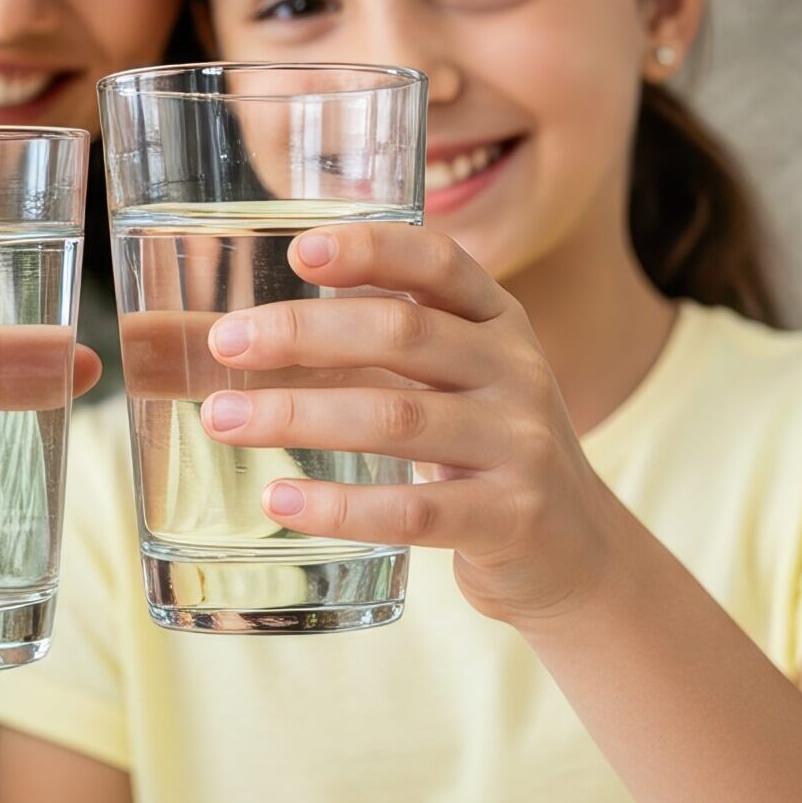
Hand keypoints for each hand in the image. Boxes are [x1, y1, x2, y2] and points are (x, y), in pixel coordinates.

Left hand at [197, 222, 630, 629]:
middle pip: (403, 333)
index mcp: (500, 319)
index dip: (370, 249)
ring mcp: (519, 446)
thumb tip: (237, 330)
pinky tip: (279, 502)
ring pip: (396, 419)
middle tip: (224, 342)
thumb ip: (382, 345)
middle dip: (303, 333)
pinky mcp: (509, 519)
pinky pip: (411, 510)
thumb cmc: (486, 450)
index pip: (437, 262)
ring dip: (297, 416)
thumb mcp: (461, 377)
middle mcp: (517, 370)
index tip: (298, 251)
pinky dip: (338, 506)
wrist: (580, 553)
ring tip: (222, 419)